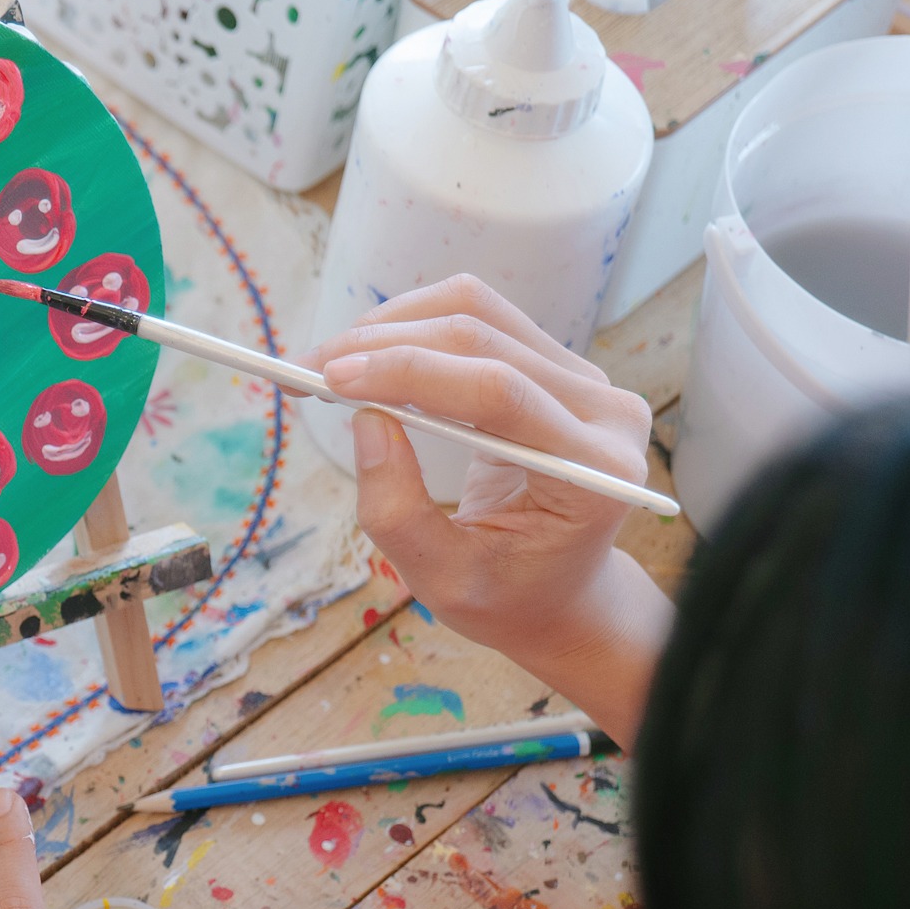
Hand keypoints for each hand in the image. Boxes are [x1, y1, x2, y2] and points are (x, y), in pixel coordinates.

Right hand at [298, 275, 671, 742]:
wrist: (560, 592)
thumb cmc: (506, 596)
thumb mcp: (443, 579)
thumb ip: (398, 511)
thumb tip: (365, 420)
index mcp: (593, 472)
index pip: (498, 392)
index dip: (408, 373)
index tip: (328, 378)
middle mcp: (605, 413)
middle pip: (484, 339)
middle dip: (383, 344)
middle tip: (304, 370)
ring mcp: (588, 381)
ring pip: (479, 312)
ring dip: (393, 325)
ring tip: (330, 362)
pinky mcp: (558, 367)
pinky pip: (483, 320)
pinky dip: (414, 328)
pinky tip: (371, 356)